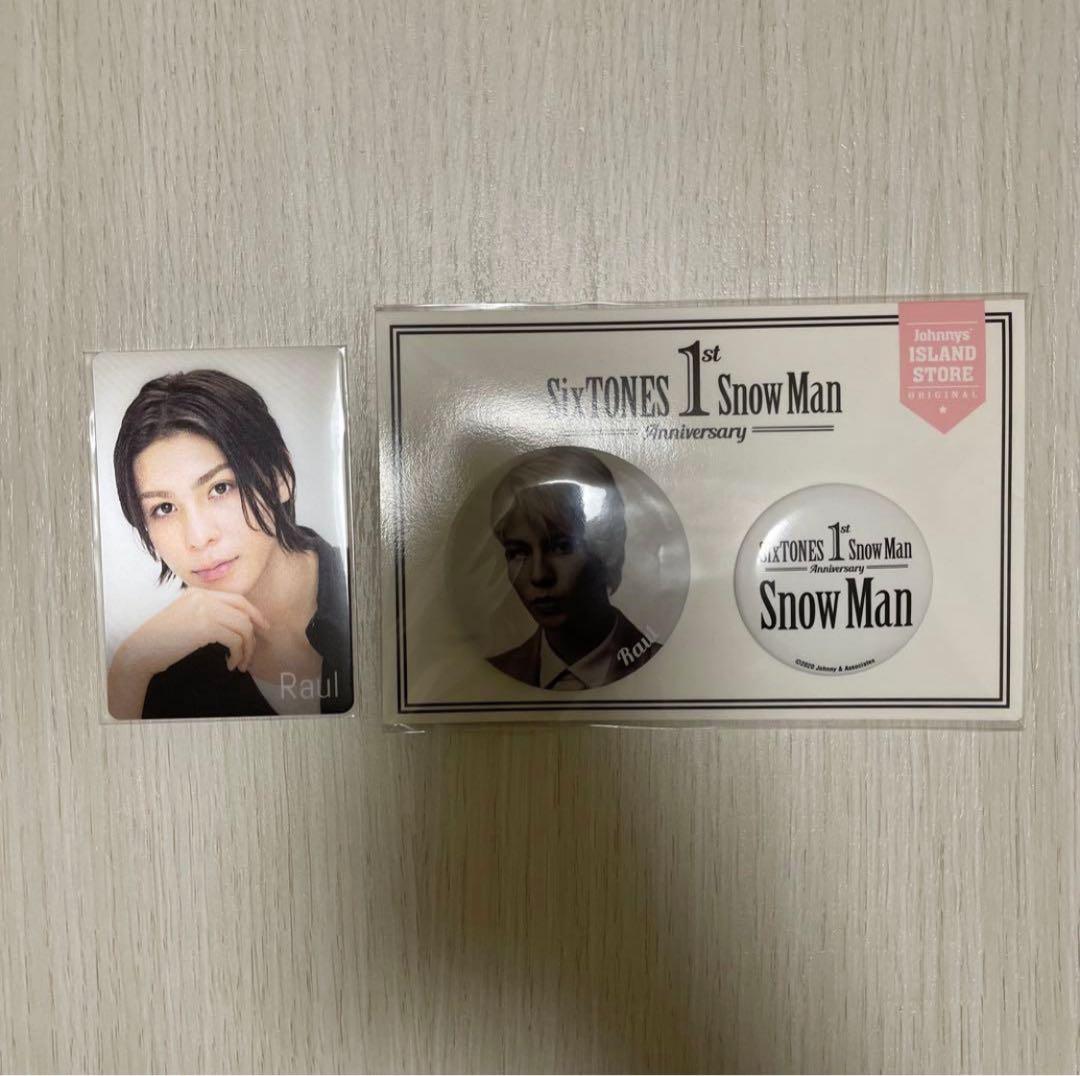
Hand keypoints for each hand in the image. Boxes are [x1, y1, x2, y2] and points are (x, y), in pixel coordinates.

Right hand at [126, 589, 271, 674]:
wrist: (141, 650)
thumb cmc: (163, 639)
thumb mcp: (187, 617)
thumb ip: (209, 613)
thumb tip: (239, 624)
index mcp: (199, 592)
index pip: (237, 599)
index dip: (254, 613)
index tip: (262, 626)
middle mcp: (204, 597)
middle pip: (244, 612)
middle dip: (254, 632)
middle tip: (254, 651)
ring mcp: (205, 610)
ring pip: (243, 627)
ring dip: (247, 649)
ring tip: (240, 663)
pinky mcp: (205, 626)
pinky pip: (235, 640)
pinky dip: (238, 654)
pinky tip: (230, 664)